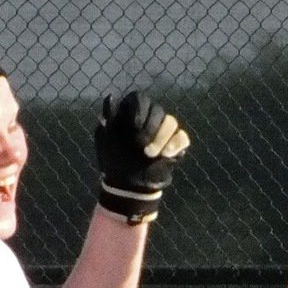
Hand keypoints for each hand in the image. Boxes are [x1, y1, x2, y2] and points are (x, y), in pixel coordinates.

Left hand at [94, 91, 190, 223]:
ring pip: (171, 122)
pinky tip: (167, 155)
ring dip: (163, 138)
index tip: (134, 126)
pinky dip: (177, 144)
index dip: (140, 110)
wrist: (128, 188)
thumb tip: (110, 98)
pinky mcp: (173, 146)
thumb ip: (108, 120)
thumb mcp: (104, 141)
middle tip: (142, 147)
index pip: (140, 99)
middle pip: (158, 110)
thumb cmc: (114, 164)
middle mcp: (148, 120)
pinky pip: (182, 137)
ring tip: (151, 155)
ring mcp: (162, 133)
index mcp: (131, 115)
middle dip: (151, 129)